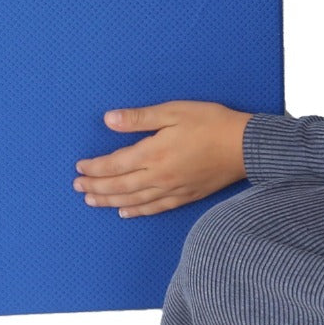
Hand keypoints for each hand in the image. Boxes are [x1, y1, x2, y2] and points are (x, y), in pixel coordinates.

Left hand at [73, 101, 252, 216]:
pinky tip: (125, 212)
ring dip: (109, 201)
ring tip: (92, 201)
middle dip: (96, 187)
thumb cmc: (211, 123)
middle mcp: (159, 176)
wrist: (245, 146)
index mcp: (153, 153)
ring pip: (133, 200)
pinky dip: (137, 211)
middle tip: (78, 187)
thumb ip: (140, 118)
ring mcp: (172, 189)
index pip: (114, 164)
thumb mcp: (174, 111)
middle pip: (119, 186)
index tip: (79, 168)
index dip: (94, 168)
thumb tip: (109, 120)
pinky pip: (155, 208)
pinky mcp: (185, 196)